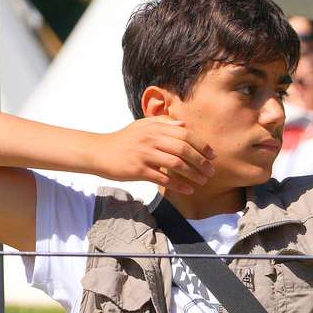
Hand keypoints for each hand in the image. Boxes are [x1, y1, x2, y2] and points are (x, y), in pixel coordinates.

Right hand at [93, 117, 214, 193]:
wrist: (100, 152)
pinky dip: (178, 185)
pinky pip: (163, 178)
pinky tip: (188, 189)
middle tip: (211, 171)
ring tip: (203, 181)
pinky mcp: (139, 170)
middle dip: (201, 161)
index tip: (212, 155)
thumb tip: (184, 125)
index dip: (202, 145)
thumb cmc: (123, 140)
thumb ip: (163, 123)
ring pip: (176, 164)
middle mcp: (152, 138)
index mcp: (155, 127)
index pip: (185, 134)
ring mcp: (145, 154)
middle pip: (184, 149)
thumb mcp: (142, 126)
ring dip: (193, 174)